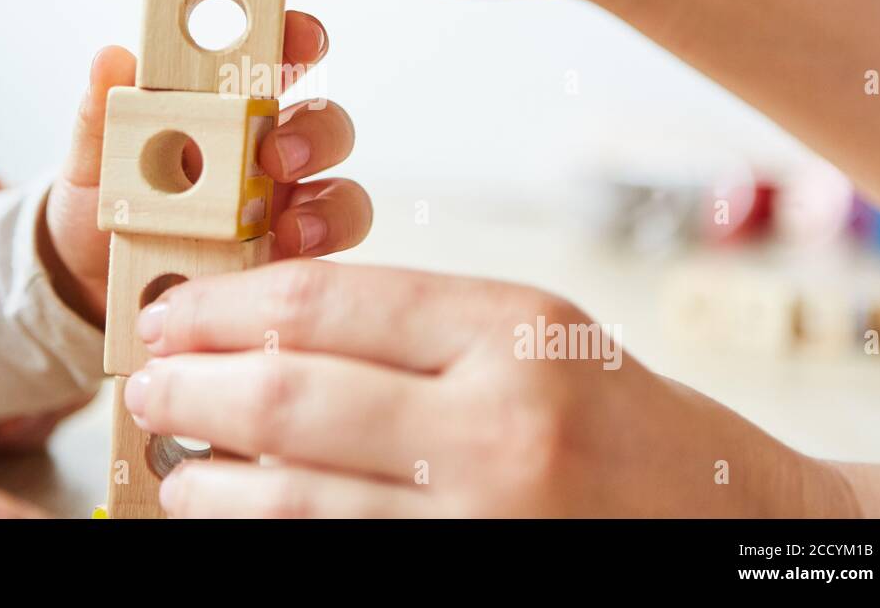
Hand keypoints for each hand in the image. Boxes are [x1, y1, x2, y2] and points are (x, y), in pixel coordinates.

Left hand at [40, 13, 370, 326]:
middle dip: (315, 132)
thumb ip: (100, 116)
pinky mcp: (287, 264)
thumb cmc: (99, 210)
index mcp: (224, 110)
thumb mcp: (90, 164)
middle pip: (324, 124)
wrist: (91, 291)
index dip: (298, 38)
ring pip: (340, 193)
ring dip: (327, 207)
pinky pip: (326, 257)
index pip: (277, 59)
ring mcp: (285, 210)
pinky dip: (315, 258)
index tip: (301, 38)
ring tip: (290, 231)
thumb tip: (110, 58)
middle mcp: (266, 154)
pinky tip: (281, 266)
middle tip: (277, 157)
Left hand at [123, 260, 859, 516]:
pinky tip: (232, 514)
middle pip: (291, 395)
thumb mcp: (532, 334)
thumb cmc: (620, 417)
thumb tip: (266, 323)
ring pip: (294, 496)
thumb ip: (411, 326)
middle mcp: (499, 424)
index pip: (327, 301)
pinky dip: (264, 534)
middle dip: (193, 386)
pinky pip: (332, 553)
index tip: (176, 310)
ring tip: (174, 457)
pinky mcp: (465, 578)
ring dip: (209, 478)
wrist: (732, 522)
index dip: (226, 304)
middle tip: (148, 381)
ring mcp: (483, 517)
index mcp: (513, 331)